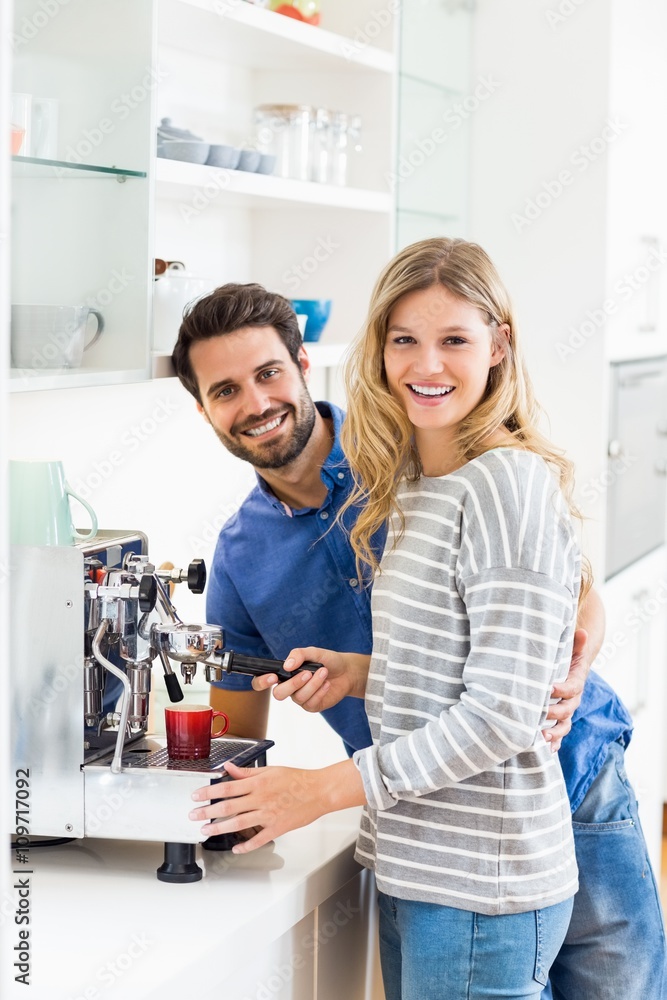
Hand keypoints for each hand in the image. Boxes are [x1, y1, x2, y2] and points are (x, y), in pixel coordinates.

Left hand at [189, 762, 325, 852]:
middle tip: (193, 815)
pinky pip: (258, 839)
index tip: (196, 795)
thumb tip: (229, 767)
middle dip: (208, 811)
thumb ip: (247, 772)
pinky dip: (245, 845)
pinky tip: (235, 848)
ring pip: (239, 823)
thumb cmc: (297, 779)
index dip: (209, 791)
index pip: (228, 787)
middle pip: (229, 806)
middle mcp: (261, 799)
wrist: (318, 792)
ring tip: (206, 830)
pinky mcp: (277, 828)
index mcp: (259, 783)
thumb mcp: (271, 770)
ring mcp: (268, 815)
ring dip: (220, 827)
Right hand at [250, 647, 367, 712]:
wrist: (347, 671)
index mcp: (284, 673)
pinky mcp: (312, 706)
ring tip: (323, 672)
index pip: (262, 682)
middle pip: (279, 694)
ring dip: (312, 684)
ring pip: (298, 697)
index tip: (272, 677)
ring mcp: (300, 698)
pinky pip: (311, 703)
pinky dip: (320, 691)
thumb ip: (299, 654)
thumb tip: (287, 665)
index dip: (261, 682)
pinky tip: (327, 684)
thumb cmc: (327, 660)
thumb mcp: (313, 652)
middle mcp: (289, 687)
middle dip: (293, 684)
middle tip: (307, 672)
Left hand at [544, 628, 588, 751]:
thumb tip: (582, 631)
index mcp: (576, 683)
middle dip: (555, 713)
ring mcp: (567, 712)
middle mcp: (573, 700)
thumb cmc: (569, 660)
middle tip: (541, 714)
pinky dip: (555, 743)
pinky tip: (546, 749)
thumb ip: (577, 644)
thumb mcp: (572, 651)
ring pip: (564, 725)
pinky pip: (560, 734)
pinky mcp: (560, 720)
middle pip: (567, 709)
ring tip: (542, 738)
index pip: (572, 688)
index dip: (561, 689)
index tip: (548, 688)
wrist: (573, 672)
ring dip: (554, 733)